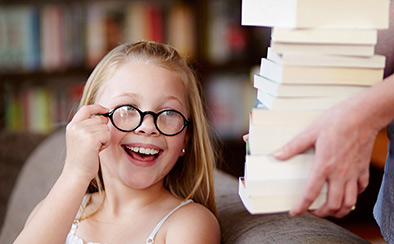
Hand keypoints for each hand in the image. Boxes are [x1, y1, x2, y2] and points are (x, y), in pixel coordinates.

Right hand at [64, 105, 110, 180]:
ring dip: (104, 138)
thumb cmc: (82, 158)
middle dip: (102, 131)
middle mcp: (76, 126)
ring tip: (94, 148)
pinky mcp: (91, 138)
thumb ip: (88, 126)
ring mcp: (83, 132)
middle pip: (99, 119)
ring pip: (105, 128)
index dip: (97, 107)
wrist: (76, 173)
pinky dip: (105, 143)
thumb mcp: (81, 138)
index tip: (106, 110)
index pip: (86, 109)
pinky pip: (107, 135)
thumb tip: (104, 117)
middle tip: (95, 144)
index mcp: (72, 125)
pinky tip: (97, 150)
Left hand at [274, 99, 378, 217]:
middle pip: (334, 204)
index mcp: (324, 165)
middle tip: (313, 211)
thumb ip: (293, 146)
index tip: (295, 212)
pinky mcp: (363, 168)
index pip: (311, 193)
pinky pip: (361, 189)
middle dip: (322, 213)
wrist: (363, 114)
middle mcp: (340, 173)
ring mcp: (354, 173)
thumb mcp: (310, 132)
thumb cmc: (337, 121)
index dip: (302, 206)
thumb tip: (277, 155)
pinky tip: (346, 193)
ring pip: (350, 202)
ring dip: (339, 210)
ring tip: (330, 209)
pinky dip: (353, 196)